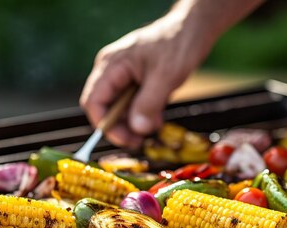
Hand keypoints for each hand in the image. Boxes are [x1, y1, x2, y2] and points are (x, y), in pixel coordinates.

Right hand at [79, 9, 212, 148]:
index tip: (125, 139)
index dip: (105, 124)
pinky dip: (143, 114)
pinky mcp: (136, 81)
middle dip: (122, 127)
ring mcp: (123, 76)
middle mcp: (112, 71)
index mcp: (111, 66)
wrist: (193, 29)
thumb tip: (137, 129)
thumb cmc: (178, 44)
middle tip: (140, 139)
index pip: (94, 102)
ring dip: (134, 122)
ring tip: (154, 125)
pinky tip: (157, 116)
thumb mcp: (165, 77)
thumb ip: (149, 104)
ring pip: (120, 109)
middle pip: (105, 108)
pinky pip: (132, 104)